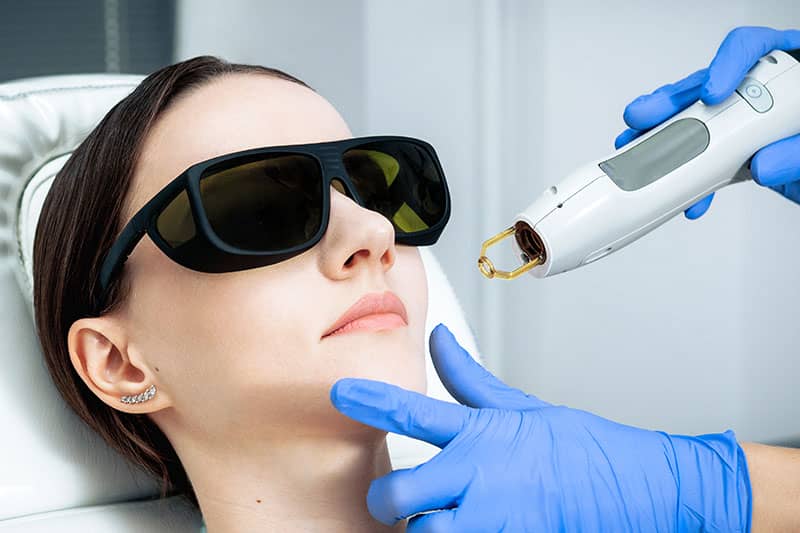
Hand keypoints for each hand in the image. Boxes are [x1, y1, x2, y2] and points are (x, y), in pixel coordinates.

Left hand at [330, 324, 750, 531]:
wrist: (636, 488)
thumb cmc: (579, 449)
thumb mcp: (519, 406)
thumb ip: (469, 377)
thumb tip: (440, 339)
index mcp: (479, 434)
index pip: (412, 411)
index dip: (370, 400)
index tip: (340, 392)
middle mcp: (479, 476)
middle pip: (399, 494)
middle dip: (388, 502)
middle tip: (396, 501)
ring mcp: (494, 516)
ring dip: (422, 529)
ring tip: (436, 519)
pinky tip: (464, 526)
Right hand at [616, 26, 799, 218]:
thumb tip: (766, 164)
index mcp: (791, 72)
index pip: (753, 48)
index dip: (727, 65)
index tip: (712, 92)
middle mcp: (764, 92)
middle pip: (708, 86)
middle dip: (672, 104)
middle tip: (647, 116)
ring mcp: (746, 122)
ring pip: (697, 122)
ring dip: (663, 137)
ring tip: (637, 143)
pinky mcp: (738, 153)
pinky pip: (706, 161)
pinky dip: (689, 178)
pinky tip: (683, 192)